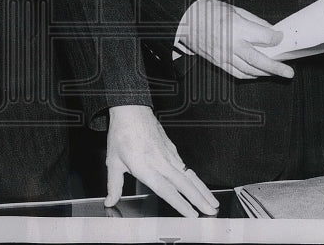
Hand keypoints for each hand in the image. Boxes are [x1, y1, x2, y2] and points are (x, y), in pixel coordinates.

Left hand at [104, 105, 218, 216]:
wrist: (131, 109)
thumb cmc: (122, 133)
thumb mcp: (113, 161)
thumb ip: (114, 185)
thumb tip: (110, 201)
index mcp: (145, 167)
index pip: (166, 190)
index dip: (180, 203)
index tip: (192, 215)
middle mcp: (160, 161)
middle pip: (184, 183)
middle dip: (199, 199)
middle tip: (212, 211)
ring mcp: (169, 154)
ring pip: (189, 175)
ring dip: (203, 190)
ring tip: (213, 202)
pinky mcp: (172, 148)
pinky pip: (186, 167)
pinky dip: (196, 178)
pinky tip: (201, 186)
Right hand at [179, 0, 293, 79]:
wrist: (185, 21)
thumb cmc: (208, 11)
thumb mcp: (234, 9)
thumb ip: (254, 21)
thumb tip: (269, 29)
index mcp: (237, 27)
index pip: (264, 36)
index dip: (276, 38)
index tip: (282, 38)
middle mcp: (232, 44)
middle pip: (258, 60)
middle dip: (276, 67)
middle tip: (288, 72)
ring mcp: (224, 56)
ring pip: (249, 70)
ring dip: (265, 73)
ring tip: (276, 73)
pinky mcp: (218, 62)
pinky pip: (237, 73)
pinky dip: (250, 75)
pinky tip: (258, 74)